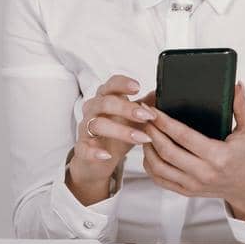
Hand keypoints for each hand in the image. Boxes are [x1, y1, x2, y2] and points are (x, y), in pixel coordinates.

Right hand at [65, 74, 155, 205]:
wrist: (97, 160)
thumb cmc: (115, 135)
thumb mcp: (133, 120)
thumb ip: (145, 106)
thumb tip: (163, 95)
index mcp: (105, 99)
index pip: (110, 85)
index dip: (122, 84)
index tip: (138, 87)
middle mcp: (93, 111)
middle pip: (105, 103)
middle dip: (127, 109)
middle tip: (147, 116)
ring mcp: (85, 129)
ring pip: (97, 124)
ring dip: (121, 131)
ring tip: (141, 138)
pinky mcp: (81, 148)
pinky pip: (84, 148)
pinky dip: (95, 152)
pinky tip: (107, 155)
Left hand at [142, 82, 244, 222]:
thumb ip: (242, 106)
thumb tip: (236, 85)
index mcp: (219, 156)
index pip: (184, 137)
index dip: (165, 122)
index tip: (153, 110)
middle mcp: (204, 173)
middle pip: (167, 151)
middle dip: (151, 131)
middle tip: (143, 116)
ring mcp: (194, 185)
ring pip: (159, 167)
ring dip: (147, 148)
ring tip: (144, 131)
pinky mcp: (187, 191)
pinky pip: (161, 179)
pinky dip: (150, 165)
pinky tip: (148, 151)